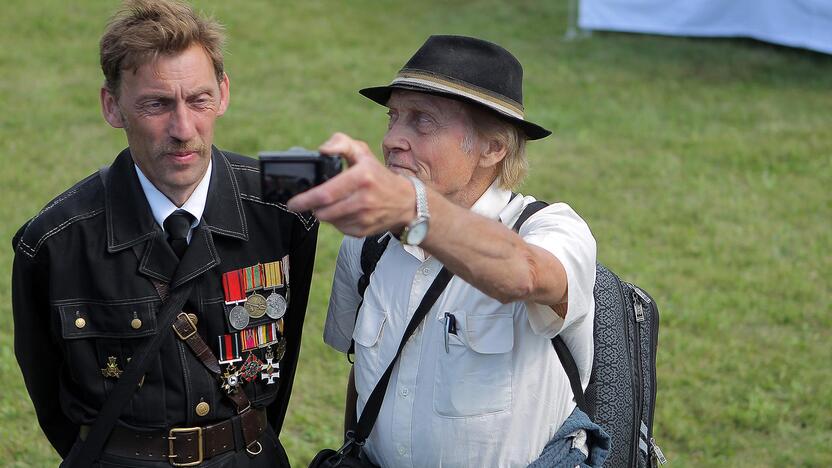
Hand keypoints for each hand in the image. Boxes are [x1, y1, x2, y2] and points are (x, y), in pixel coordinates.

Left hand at [286, 132, 416, 237]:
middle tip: (309, 203)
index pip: (325, 194)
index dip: (305, 200)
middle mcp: (363, 199)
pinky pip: (339, 229)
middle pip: (324, 211)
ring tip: (332, 203)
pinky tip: (344, 212)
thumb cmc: (379, 175)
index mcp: (361, 177)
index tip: (293, 202)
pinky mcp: (363, 231)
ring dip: (324, 213)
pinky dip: (337, 221)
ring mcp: (364, 218)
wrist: (405, 201)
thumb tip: (322, 150)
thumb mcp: (362, 152)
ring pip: (329, 221)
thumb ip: (341, 143)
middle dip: (312, 207)